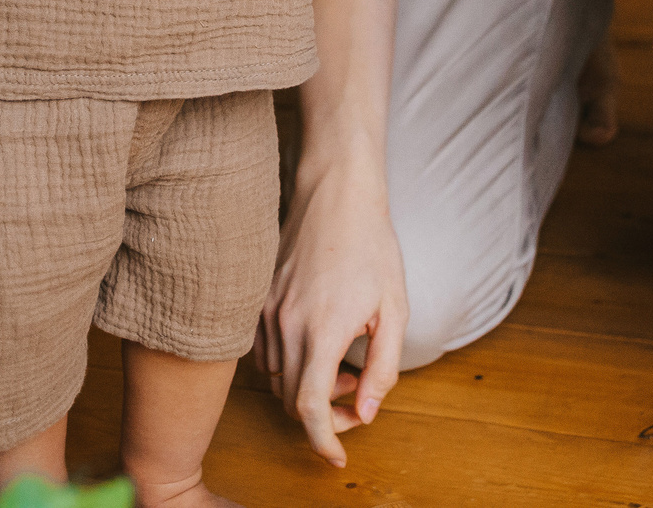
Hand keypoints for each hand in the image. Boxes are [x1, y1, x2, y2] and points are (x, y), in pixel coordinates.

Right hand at [254, 162, 407, 466]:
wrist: (336, 194)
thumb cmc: (372, 247)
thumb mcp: (394, 310)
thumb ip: (382, 369)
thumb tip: (365, 414)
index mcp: (324, 331)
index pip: (310, 409)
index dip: (323, 441)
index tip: (337, 457)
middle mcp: (287, 325)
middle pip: (291, 400)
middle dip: (324, 415)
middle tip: (356, 395)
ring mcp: (267, 312)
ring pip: (276, 379)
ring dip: (307, 388)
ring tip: (343, 363)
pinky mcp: (258, 300)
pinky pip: (265, 352)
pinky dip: (290, 365)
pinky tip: (318, 343)